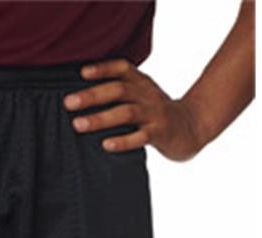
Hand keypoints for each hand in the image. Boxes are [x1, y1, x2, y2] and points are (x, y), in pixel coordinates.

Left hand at [63, 59, 205, 161]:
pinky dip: (123, 141)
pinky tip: (106, 145)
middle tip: (69, 102)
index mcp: (142, 83)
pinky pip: (141, 137)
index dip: (103, 69)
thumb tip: (80, 98)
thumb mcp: (141, 96)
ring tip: (78, 124)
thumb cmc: (156, 114)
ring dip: (100, 118)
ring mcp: (155, 114)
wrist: (193, 128)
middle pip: (119, 90)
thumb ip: (119, 93)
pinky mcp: (161, 133)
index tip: (82, 73)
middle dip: (92, 96)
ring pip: (126, 113)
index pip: (123, 69)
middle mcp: (147, 95)